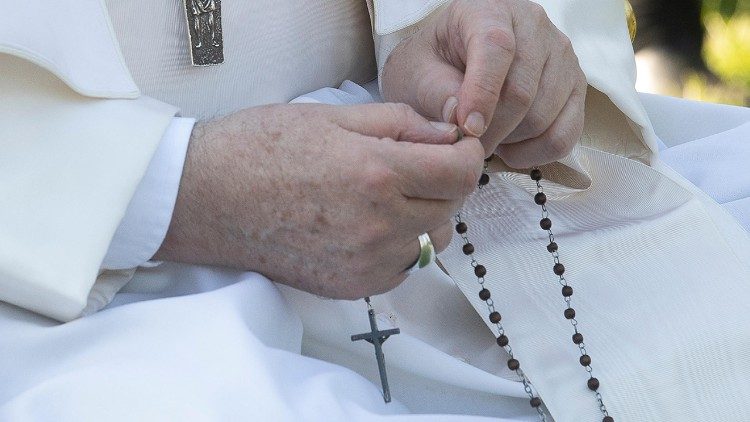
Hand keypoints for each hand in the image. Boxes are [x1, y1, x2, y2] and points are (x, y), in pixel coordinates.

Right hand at [154, 103, 484, 298]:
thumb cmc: (258, 148)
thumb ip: (400, 124)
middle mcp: (378, 225)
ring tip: (384, 196)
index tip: (454, 147)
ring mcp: (364, 262)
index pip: (462, 173)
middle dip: (443, 182)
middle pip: (451, 208)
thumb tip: (446, 135)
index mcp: (376, 173)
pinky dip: (397, 246)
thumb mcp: (332, 115)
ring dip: (422, 217)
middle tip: (412, 165)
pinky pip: (400, 268)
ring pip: (430, 241)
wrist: (205, 198)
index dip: (466, 154)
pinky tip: (365, 224)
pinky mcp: (350, 286)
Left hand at [381, 0, 586, 167]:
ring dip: (510, 142)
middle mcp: (534, 25)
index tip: (467, 128)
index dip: (482, 94)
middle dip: (491, 130)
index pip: (496, 48)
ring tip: (486, 138)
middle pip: (522, 92)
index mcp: (488, 10)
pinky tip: (511, 147)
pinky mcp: (575, 87)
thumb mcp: (417, 75)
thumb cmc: (432, 67)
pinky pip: (565, 134)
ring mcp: (561, 56)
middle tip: (467, 145)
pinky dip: (535, 153)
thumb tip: (462, 119)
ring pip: (543, 117)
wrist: (450, 66)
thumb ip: (436, 93)